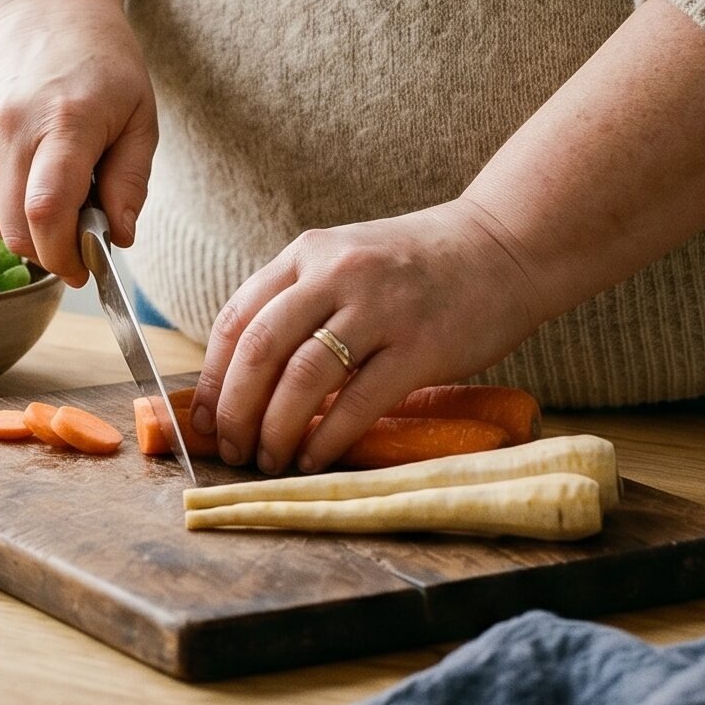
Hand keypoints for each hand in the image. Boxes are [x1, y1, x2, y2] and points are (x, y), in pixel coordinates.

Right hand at [0, 0, 157, 285]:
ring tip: (58, 200)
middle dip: (49, 252)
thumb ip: (131, 182)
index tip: (86, 268)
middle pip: (15, 227)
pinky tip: (31, 179)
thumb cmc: (102, 62)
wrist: (43, 8)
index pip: (47, 211)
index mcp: (65, 121)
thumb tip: (119, 238)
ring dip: (26, 231)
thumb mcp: (140, 116)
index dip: (64, 255)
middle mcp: (10, 126)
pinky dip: (4, 207)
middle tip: (78, 243)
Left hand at [191, 201, 544, 474]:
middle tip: (230, 449)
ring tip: (269, 458)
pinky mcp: (421, 346)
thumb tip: (248, 378)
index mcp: (308, 254)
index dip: (213, 377)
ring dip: (276, 428)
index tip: (202, 420)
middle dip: (236, 408)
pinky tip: (314, 457)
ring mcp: (380, 309)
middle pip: (260, 348)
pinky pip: (359, 400)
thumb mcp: (346, 260)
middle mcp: (337, 274)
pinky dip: (327, 436)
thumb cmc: (417, 265)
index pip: (238, 318)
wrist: (502, 246)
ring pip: (304, 376)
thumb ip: (301, 302)